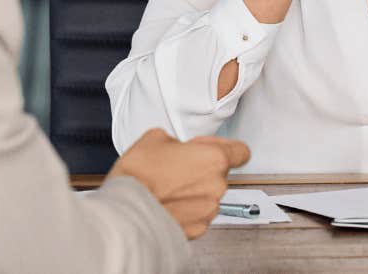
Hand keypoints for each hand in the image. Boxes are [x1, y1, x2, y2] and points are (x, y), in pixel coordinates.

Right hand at [107, 128, 249, 238]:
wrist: (127, 209)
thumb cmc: (140, 174)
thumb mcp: (156, 136)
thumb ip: (178, 141)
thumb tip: (177, 147)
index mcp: (214, 158)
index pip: (241, 151)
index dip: (226, 146)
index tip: (212, 147)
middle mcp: (217, 186)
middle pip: (220, 173)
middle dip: (202, 168)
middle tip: (179, 165)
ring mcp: (208, 210)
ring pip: (209, 194)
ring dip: (195, 189)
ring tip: (169, 185)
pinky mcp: (198, 229)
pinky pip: (198, 214)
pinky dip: (187, 208)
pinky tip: (169, 202)